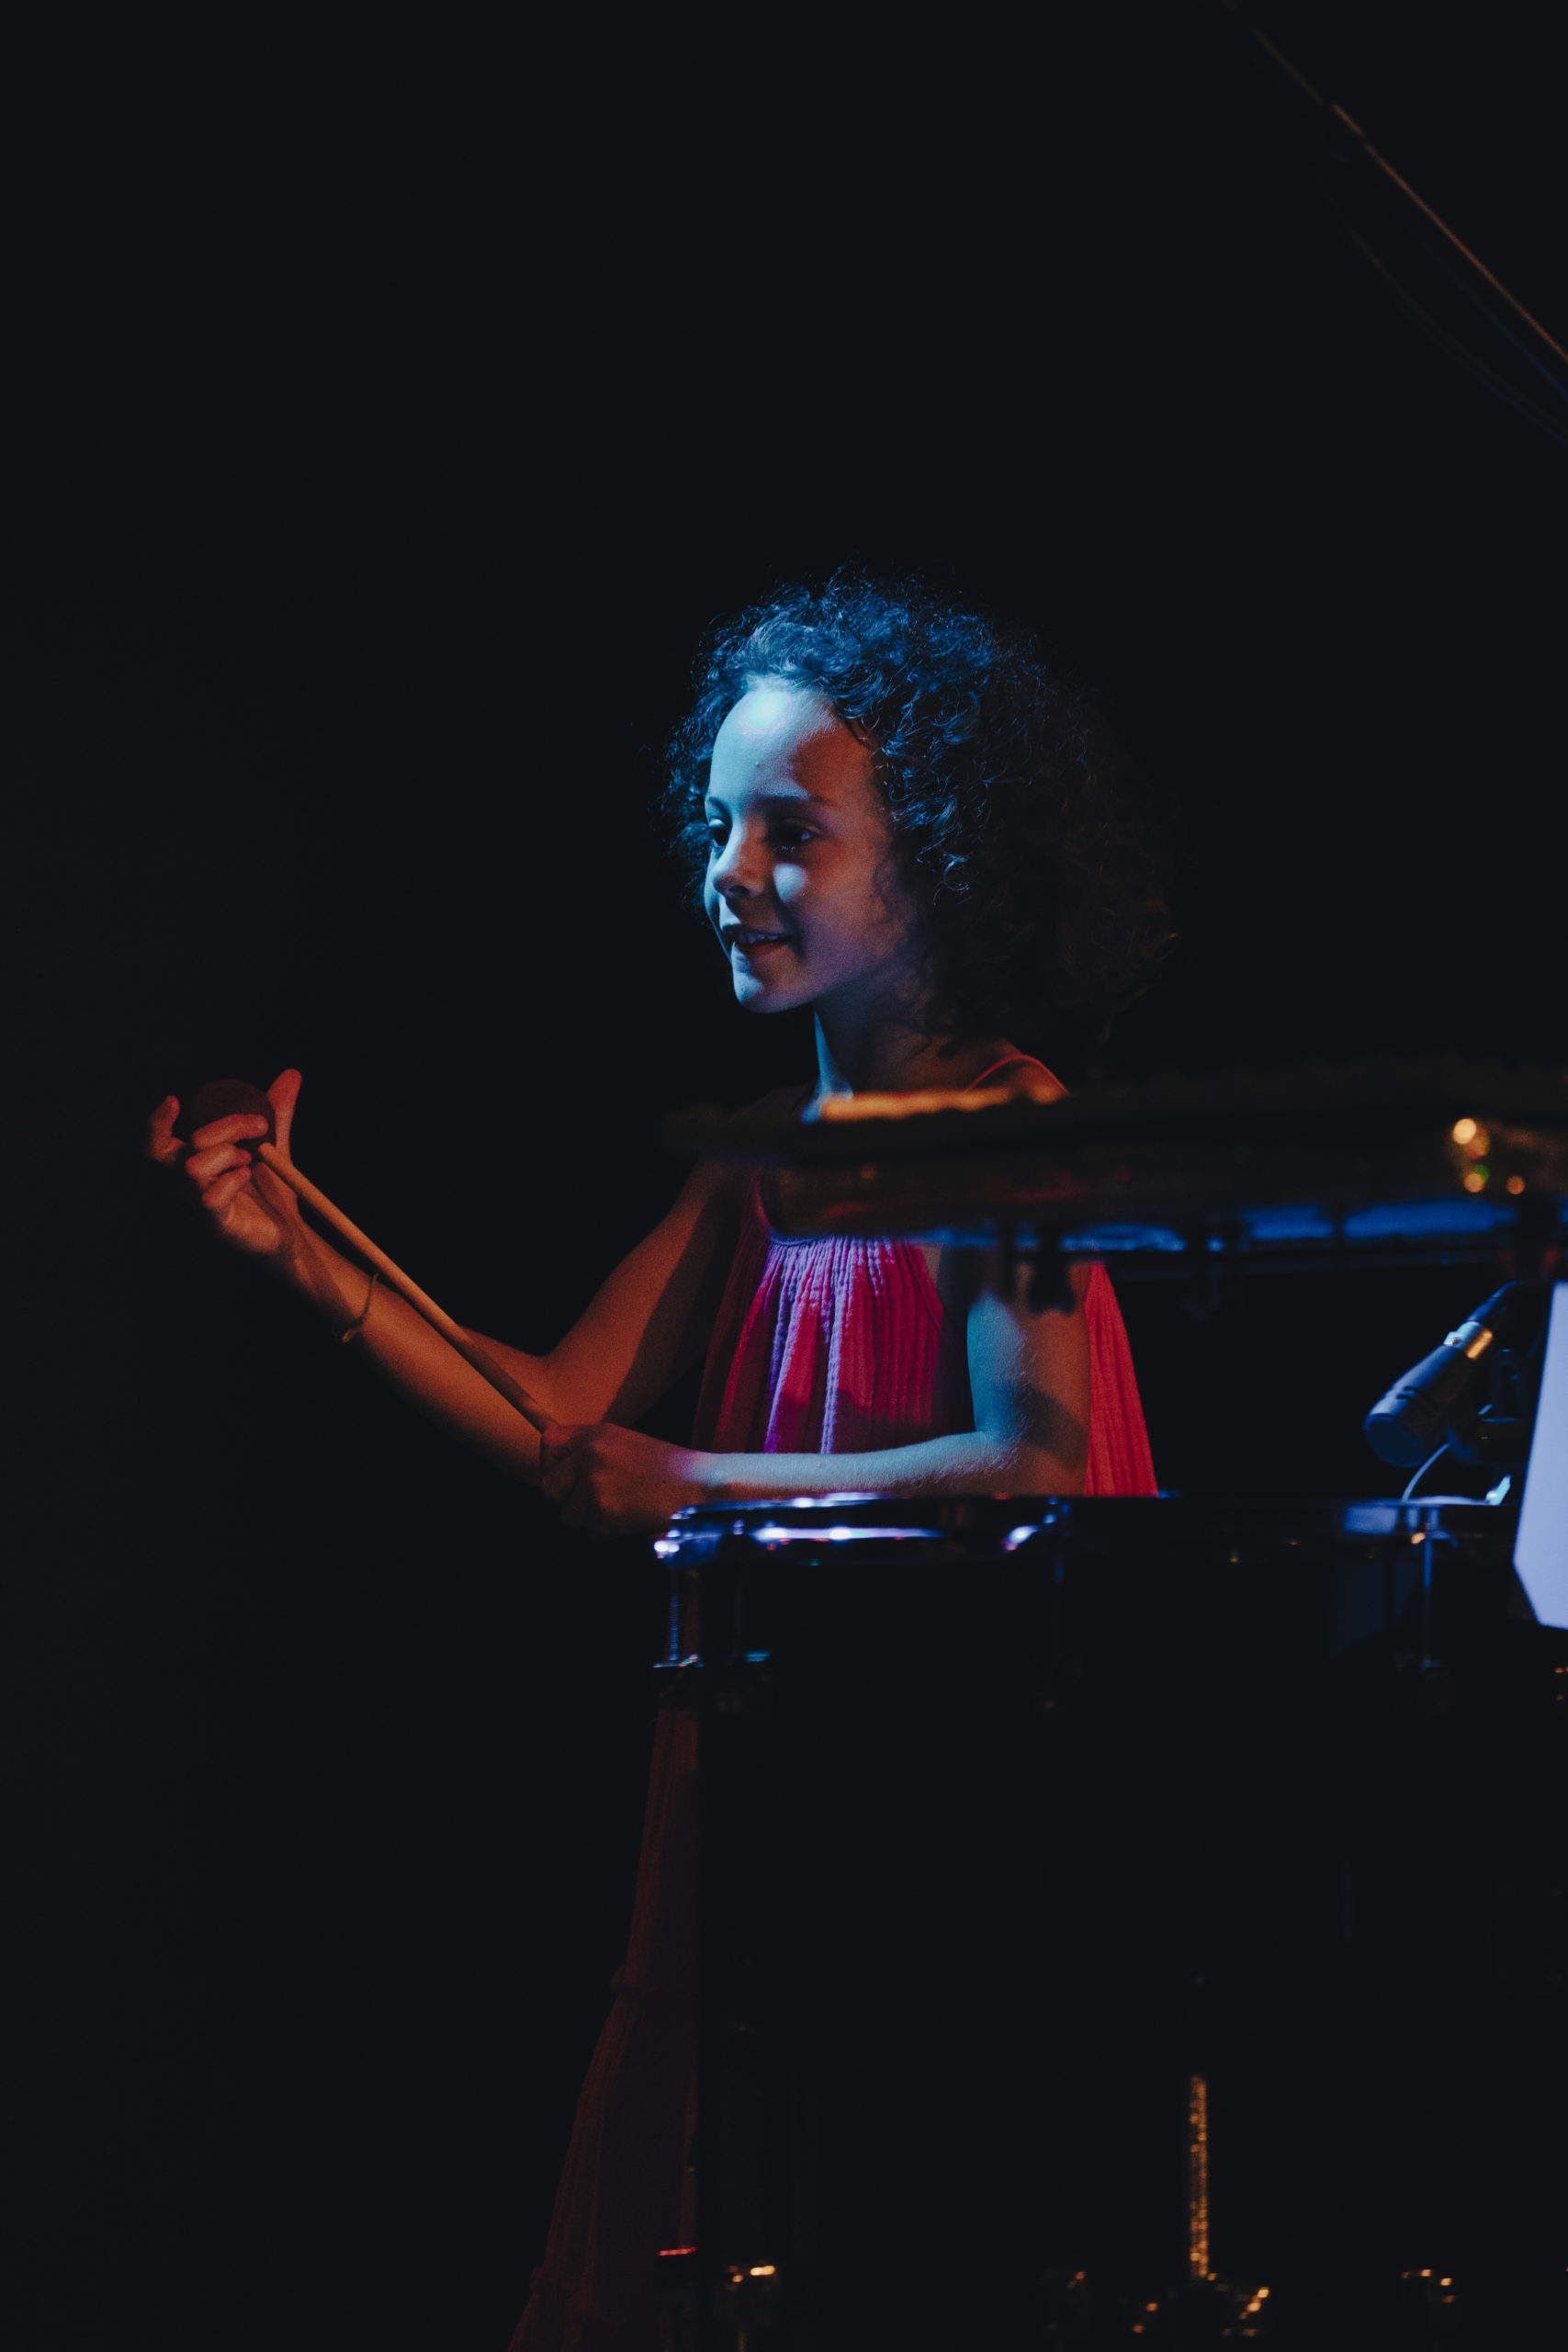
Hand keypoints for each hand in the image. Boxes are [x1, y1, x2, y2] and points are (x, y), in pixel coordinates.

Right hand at [146, 1069, 307, 1261]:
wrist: (291, 1231)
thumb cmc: (272, 1189)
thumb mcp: (274, 1145)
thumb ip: (277, 1113)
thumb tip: (291, 1074)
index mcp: (195, 1163)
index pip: (158, 1144)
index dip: (157, 1122)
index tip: (174, 1100)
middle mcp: (189, 1184)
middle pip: (186, 1145)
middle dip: (226, 1126)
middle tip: (259, 1126)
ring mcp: (199, 1205)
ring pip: (192, 1168)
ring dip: (227, 1154)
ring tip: (250, 1161)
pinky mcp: (215, 1224)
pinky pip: (210, 1198)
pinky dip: (233, 1181)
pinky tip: (249, 1178)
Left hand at [539, 1423, 711, 1537]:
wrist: (701, 1486)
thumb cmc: (668, 1472)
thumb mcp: (627, 1446)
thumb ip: (594, 1455)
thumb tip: (561, 1478)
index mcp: (597, 1433)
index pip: (548, 1442)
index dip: (552, 1465)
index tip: (567, 1478)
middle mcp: (591, 1453)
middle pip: (549, 1487)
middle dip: (567, 1502)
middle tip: (596, 1503)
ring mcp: (596, 1481)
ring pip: (568, 1516)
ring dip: (591, 1520)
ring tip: (623, 1508)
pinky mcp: (605, 1509)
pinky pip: (591, 1533)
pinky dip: (609, 1533)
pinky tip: (632, 1518)